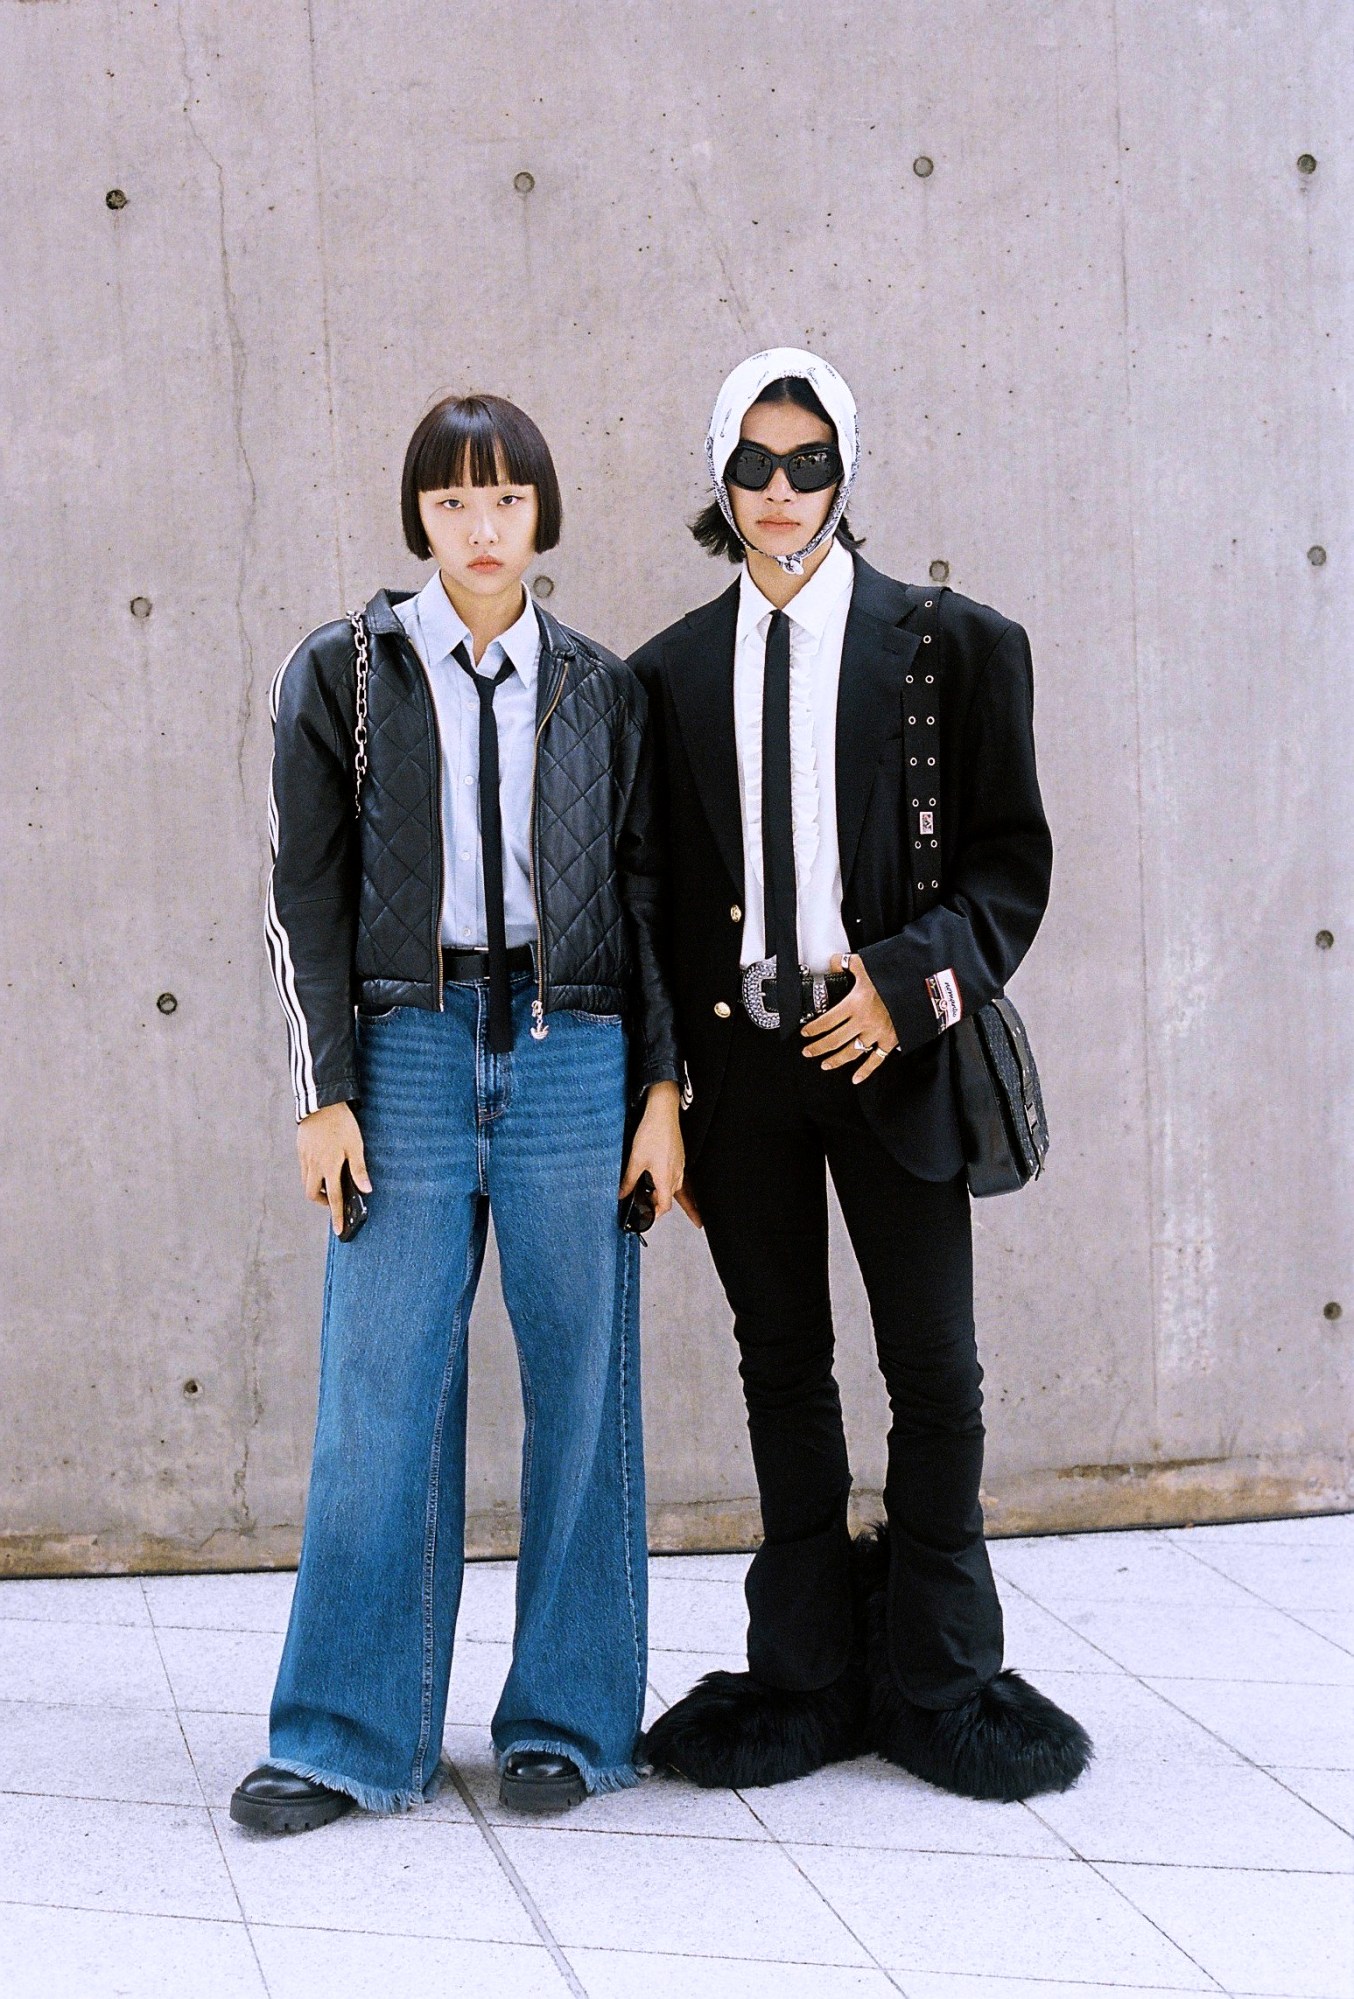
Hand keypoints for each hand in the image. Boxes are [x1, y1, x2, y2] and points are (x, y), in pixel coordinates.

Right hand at [297, 1101, 370, 1235]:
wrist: (322, 1103)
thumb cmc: (342, 1125)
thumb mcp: (355, 1146)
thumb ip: (359, 1170)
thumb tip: (366, 1191)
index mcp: (329, 1167)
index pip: (333, 1199)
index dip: (337, 1216)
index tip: (339, 1231)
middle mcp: (314, 1165)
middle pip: (312, 1194)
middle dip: (323, 1202)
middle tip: (335, 1199)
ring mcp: (305, 1158)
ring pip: (306, 1182)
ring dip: (316, 1188)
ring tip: (330, 1182)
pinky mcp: (301, 1150)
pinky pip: (304, 1169)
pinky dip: (312, 1175)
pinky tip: (323, 1166)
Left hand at [619, 1080, 688, 1222]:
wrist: (663, 1113)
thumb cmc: (653, 1133)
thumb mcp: (635, 1160)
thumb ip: (629, 1180)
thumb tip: (622, 1193)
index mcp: (666, 1178)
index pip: (664, 1206)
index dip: (656, 1213)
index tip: (647, 1215)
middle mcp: (676, 1174)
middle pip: (671, 1198)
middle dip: (659, 1204)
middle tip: (648, 1207)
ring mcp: (679, 1165)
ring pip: (676, 1188)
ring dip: (668, 1195)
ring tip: (660, 1200)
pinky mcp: (679, 1157)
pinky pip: (679, 1176)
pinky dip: (672, 1184)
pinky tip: (665, 1179)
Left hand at [800, 953, 898, 1083]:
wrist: (922, 985)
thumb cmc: (894, 975)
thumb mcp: (867, 963)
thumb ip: (846, 963)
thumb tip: (832, 962)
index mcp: (854, 1004)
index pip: (826, 1021)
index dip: (813, 1029)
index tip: (805, 1033)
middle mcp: (863, 1022)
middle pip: (834, 1040)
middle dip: (818, 1048)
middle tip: (807, 1052)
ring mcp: (877, 1033)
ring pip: (851, 1052)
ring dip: (835, 1060)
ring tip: (824, 1064)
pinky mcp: (890, 1040)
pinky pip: (876, 1060)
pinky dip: (865, 1071)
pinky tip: (855, 1078)